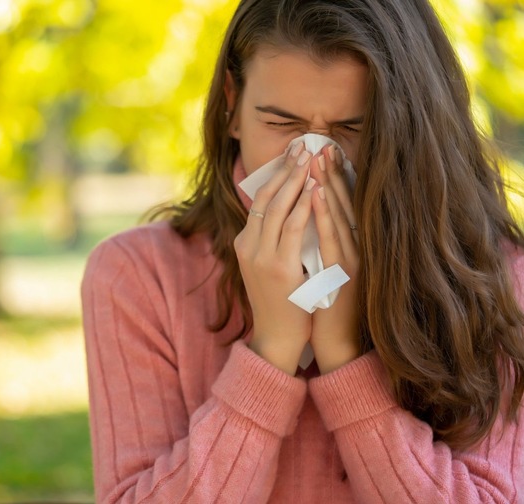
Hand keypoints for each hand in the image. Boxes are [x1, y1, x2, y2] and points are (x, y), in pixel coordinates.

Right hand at [234, 142, 316, 374]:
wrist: (277, 339)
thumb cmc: (281, 303)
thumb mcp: (268, 267)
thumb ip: (272, 241)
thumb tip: (288, 212)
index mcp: (244, 244)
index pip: (258, 201)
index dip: (276, 176)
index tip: (292, 155)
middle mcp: (248, 246)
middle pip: (265, 198)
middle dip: (285, 170)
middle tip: (302, 146)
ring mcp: (260, 257)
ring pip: (277, 208)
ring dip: (295, 179)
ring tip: (310, 156)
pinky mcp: (279, 268)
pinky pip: (292, 228)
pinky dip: (303, 205)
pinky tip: (315, 187)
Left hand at [307, 145, 360, 373]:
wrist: (337, 341)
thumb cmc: (326, 304)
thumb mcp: (325, 266)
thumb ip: (321, 241)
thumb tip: (305, 214)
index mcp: (350, 245)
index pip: (342, 204)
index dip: (334, 176)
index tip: (323, 151)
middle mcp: (356, 247)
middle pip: (343, 202)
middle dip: (331, 172)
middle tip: (321, 144)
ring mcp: (352, 258)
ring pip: (339, 214)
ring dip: (329, 184)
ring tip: (319, 158)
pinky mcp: (344, 272)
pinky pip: (332, 237)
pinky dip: (325, 214)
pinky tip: (318, 194)